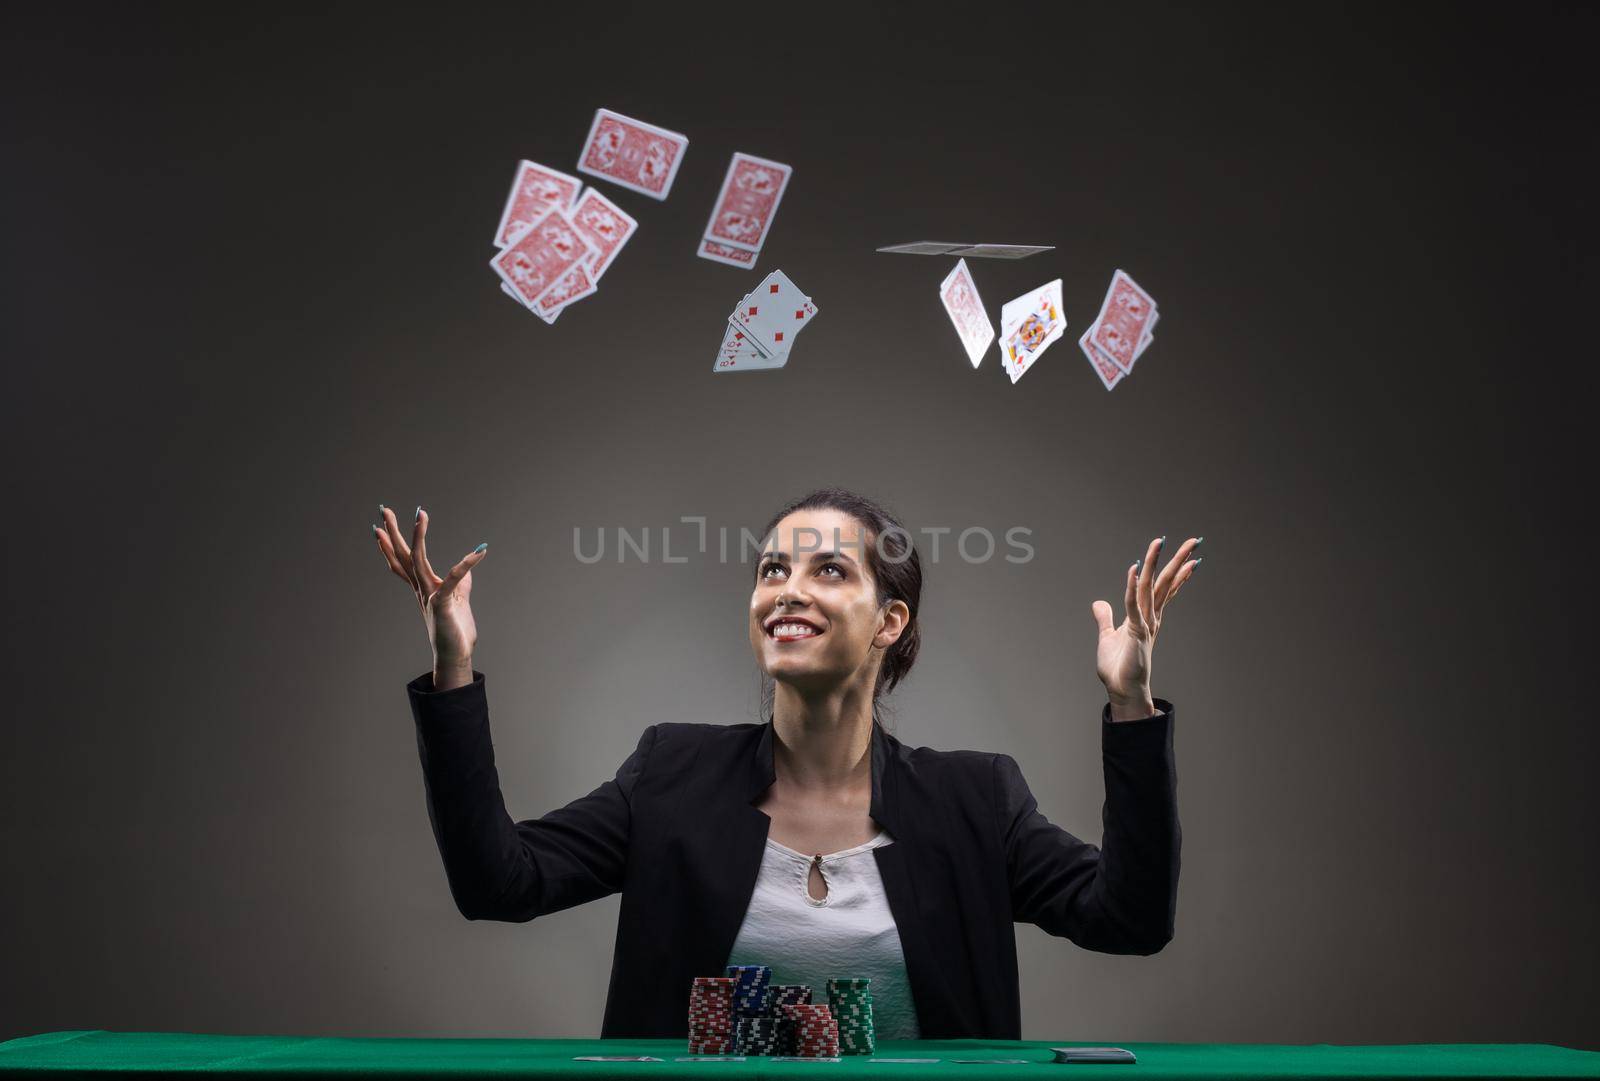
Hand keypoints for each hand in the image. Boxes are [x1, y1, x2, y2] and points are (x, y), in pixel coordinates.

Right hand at [373, 505, 487, 666]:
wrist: (456, 654)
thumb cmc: (455, 629)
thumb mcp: (458, 598)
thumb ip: (459, 582)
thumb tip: (465, 569)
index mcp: (422, 587)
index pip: (403, 560)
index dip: (391, 542)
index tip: (381, 524)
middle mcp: (421, 589)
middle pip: (403, 555)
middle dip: (393, 532)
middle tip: (383, 509)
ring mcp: (429, 595)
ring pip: (418, 560)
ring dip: (418, 536)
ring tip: (419, 515)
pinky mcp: (442, 603)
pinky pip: (454, 578)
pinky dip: (466, 564)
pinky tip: (478, 552)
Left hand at [1091, 535, 1201, 706]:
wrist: (1122, 689)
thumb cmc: (1119, 667)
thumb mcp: (1108, 636)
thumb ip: (1105, 618)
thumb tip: (1099, 603)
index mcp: (1147, 616)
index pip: (1164, 588)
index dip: (1176, 571)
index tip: (1190, 556)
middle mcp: (1150, 617)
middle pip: (1166, 582)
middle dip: (1178, 560)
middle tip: (1194, 540)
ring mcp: (1145, 623)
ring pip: (1152, 586)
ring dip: (1157, 563)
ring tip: (1163, 542)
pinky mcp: (1136, 631)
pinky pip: (1133, 604)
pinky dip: (1132, 585)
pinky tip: (1134, 568)